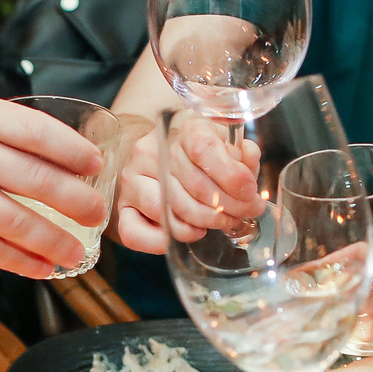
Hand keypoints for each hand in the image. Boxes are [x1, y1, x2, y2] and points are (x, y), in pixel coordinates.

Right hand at [0, 93, 104, 278]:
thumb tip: (24, 143)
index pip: (37, 130)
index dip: (73, 150)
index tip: (92, 162)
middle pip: (40, 178)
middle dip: (77, 199)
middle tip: (96, 211)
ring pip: (24, 221)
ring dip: (59, 239)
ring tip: (79, 250)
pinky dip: (24, 261)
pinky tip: (43, 266)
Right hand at [114, 106, 261, 253]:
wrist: (166, 163)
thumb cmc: (205, 159)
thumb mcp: (229, 150)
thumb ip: (242, 156)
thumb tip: (248, 158)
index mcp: (183, 130)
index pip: (203, 149)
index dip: (231, 176)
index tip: (249, 192)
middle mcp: (151, 151)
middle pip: (193, 185)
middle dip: (226, 207)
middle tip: (242, 214)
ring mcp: (132, 180)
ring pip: (168, 210)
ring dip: (201, 224)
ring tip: (220, 223)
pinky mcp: (123, 207)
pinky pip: (134, 233)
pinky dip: (163, 241)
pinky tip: (189, 232)